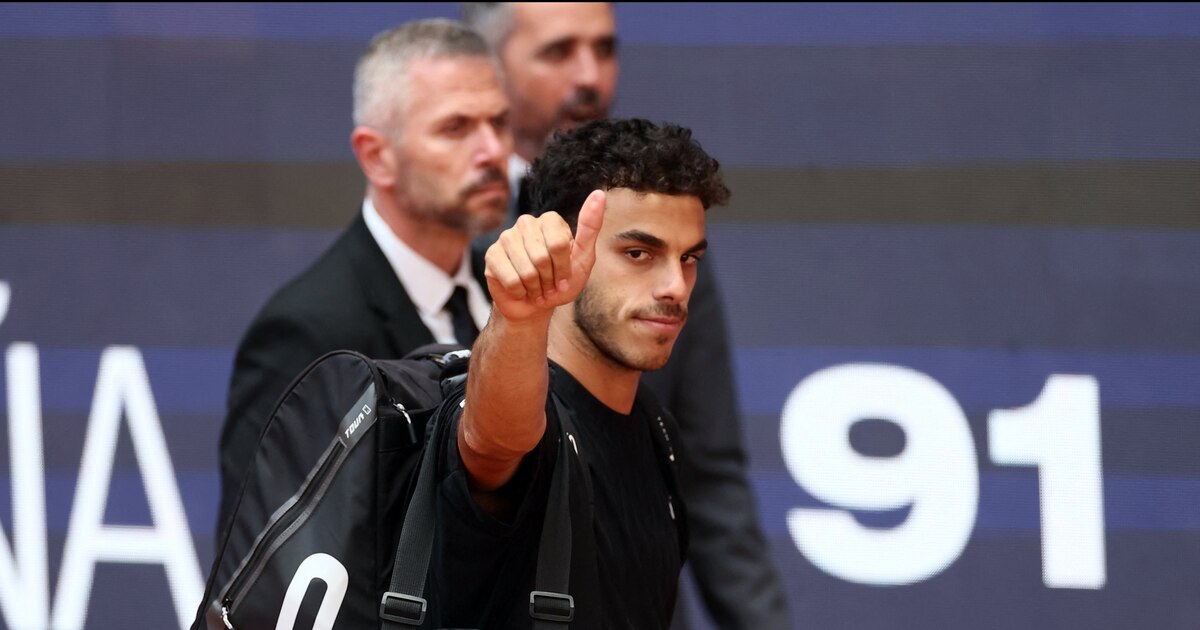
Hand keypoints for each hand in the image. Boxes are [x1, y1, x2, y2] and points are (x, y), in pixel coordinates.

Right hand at [484, 189, 605, 322]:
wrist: (535, 306)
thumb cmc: (561, 282)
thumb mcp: (583, 258)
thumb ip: (590, 227)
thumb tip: (598, 194)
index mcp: (550, 221)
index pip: (559, 244)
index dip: (563, 268)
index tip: (564, 277)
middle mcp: (527, 223)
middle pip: (542, 257)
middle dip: (549, 280)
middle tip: (548, 286)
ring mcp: (506, 237)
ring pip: (526, 270)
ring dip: (535, 288)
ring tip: (536, 288)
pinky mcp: (492, 255)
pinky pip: (511, 279)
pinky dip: (520, 292)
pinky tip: (520, 290)